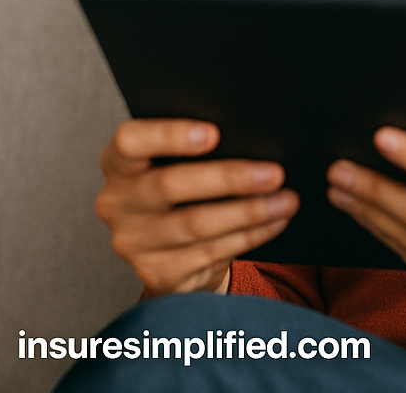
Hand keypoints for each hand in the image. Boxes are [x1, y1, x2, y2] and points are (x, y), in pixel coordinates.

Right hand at [95, 119, 299, 296]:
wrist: (169, 249)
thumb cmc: (183, 186)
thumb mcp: (179, 161)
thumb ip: (200, 146)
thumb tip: (255, 132)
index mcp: (119, 162)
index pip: (130, 142)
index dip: (169, 136)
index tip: (214, 133)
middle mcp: (118, 202)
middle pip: (170, 186)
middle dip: (229, 178)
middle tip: (274, 172)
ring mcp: (134, 242)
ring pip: (196, 224)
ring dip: (250, 211)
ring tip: (287, 200)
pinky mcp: (157, 273)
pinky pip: (211, 252)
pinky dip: (250, 235)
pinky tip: (275, 221)